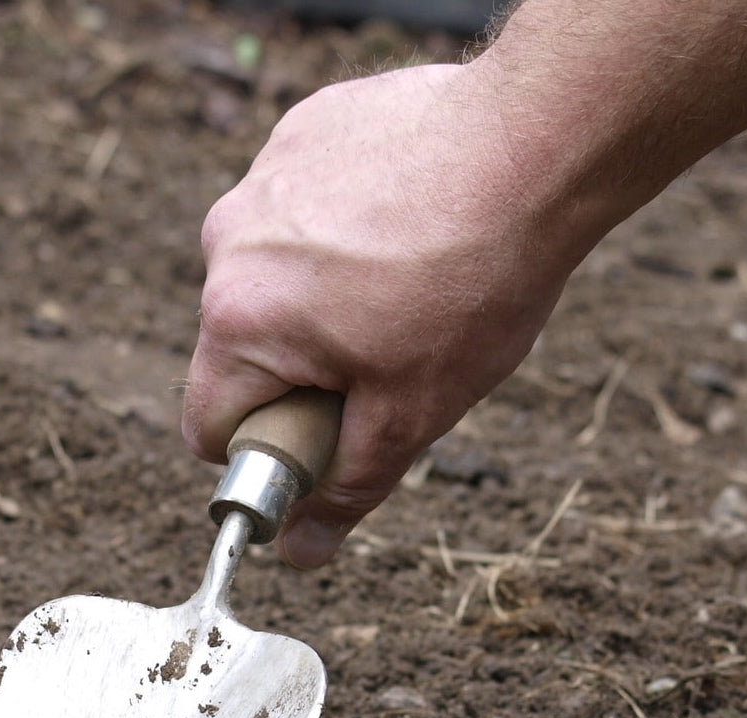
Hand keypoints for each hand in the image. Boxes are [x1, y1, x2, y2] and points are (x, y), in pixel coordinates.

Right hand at [183, 60, 582, 568]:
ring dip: (319, 300)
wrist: (537, 141)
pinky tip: (406, 225)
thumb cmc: (473, 284)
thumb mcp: (411, 413)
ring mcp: (262, 179)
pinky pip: (299, 211)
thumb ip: (345, 489)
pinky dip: (339, 230)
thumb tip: (297, 555)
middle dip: (300, 370)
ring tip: (405, 286)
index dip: (271, 449)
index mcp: (237, 322)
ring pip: (270, 280)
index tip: (330, 430)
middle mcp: (226, 244)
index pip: (210, 429)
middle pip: (240, 352)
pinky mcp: (301, 132)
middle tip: (387, 357)